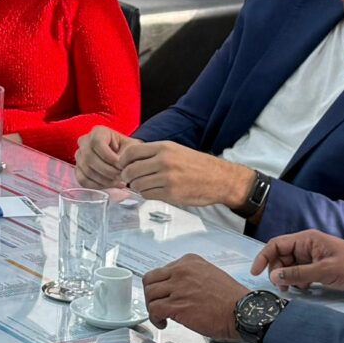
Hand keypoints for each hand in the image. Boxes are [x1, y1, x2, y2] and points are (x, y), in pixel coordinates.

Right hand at [74, 127, 129, 189]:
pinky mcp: (78, 169)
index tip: (120, 164)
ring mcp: (79, 156)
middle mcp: (85, 141)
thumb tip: (120, 165)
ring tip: (119, 181)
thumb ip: (127, 154)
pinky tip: (111, 184)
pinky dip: (98, 185)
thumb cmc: (127, 150)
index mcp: (98, 132)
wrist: (123, 157)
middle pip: (89, 158)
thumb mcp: (132, 147)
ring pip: (87, 170)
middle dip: (107, 170)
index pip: (96, 142)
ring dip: (105, 179)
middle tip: (121, 176)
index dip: (108, 155)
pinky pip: (83, 180)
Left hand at [118, 141, 257, 210]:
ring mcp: (167, 178)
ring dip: (138, 187)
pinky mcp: (171, 193)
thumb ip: (154, 153)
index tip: (123, 166)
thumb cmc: (198, 165)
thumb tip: (131, 160)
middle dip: (127, 176)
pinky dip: (147, 194)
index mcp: (164, 147)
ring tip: (145, 185)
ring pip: (137, 184)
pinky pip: (148, 195)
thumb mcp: (176, 150)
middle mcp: (164, 161)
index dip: (123, 161)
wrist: (220, 179)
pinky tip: (155, 191)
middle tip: (130, 179)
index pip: (131, 152)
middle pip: (130, 170)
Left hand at [142, 255, 251, 337]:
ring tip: (161, 316)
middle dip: (151, 295)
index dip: (160, 285)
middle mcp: (181, 271)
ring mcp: (178, 287)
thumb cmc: (231, 299)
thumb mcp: (210, 275)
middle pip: (150, 280)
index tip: (164, 294)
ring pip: (149, 294)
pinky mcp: (176, 305)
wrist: (242, 311)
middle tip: (157, 305)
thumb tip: (177, 288)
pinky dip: (154, 318)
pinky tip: (163, 323)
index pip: (162, 270)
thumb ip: (191, 277)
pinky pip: (154, 309)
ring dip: (152, 307)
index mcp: (189, 262)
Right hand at [252, 231, 343, 299]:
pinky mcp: (319, 266)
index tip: (256, 273)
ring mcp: (313, 256)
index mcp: (307, 239)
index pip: (276, 244)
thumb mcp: (324, 272)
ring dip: (287, 277)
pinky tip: (304, 289)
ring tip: (293, 291)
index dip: (263, 257)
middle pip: (281, 256)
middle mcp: (307, 245)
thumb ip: (297, 273)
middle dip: (277, 271)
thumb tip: (273, 276)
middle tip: (281, 288)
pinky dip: (298, 281)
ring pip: (290, 265)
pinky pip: (300, 272)